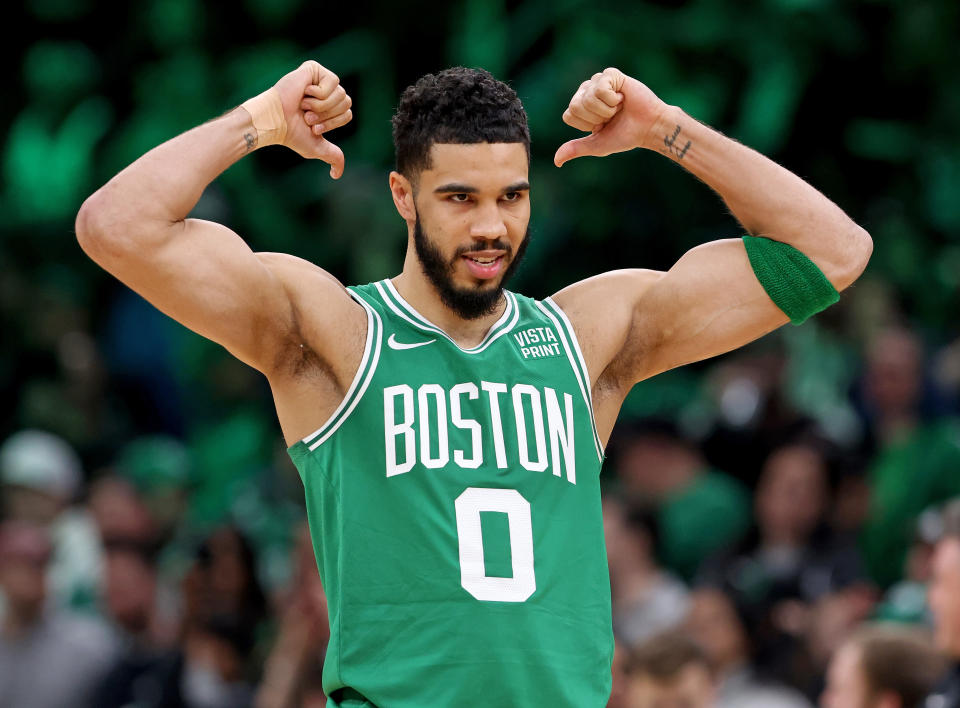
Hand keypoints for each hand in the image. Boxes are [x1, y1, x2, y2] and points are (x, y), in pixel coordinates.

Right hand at [272, 60, 352, 176]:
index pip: (348, 113)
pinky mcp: (313, 68)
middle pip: (346, 102)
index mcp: (329, 106)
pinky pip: (333, 82)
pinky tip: (304, 93)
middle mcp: (326, 90)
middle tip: (307, 117)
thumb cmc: (291, 134)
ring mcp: (319, 78)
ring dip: (321, 106)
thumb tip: (337, 174)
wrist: (275, 121)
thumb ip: (332, 157)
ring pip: (341, 94)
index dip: (332, 123)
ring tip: (304, 107)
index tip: (313, 127)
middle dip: (327, 115)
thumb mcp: (316, 147)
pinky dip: (319, 94)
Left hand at [554, 68, 668, 166]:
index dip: (587, 125)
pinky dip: (613, 99)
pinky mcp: (610, 74)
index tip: (602, 125)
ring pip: (588, 98)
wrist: (648, 128)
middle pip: (576, 106)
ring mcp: (597, 81)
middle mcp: (586, 91)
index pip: (569, 115)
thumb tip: (556, 161)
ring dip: (606, 109)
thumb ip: (576, 149)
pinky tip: (622, 98)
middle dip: (596, 117)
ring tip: (618, 107)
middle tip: (611, 116)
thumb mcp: (597, 145)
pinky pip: (600, 88)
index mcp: (580, 107)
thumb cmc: (624, 136)